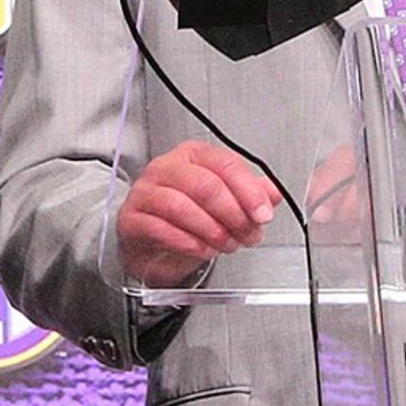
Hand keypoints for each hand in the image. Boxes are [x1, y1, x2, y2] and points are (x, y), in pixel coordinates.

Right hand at [119, 140, 279, 287]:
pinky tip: (202, 250)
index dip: (248, 192)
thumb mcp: (221, 201)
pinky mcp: (132, 219)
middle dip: (232, 215)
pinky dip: (187, 243)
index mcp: (193, 155)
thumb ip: (248, 194)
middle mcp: (167, 168)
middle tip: (246, 235)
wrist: (148, 238)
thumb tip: (273, 194)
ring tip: (225, 245)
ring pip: (181, 206)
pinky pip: (160, 228)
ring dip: (211, 231)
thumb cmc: (184, 215)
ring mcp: (145, 192)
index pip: (225, 164)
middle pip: (205, 185)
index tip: (263, 214)